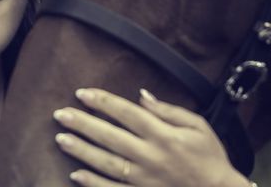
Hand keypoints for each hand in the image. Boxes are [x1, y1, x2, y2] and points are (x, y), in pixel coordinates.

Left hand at [53, 88, 250, 186]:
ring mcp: (145, 179)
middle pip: (110, 137)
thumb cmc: (210, 158)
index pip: (127, 113)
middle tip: (60, 114)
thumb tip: (141, 95)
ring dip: (82, 151)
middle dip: (83, 124)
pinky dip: (93, 184)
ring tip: (60, 139)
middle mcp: (151, 156)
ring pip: (107, 163)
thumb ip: (168, 110)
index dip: (103, 102)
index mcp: (164, 135)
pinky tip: (75, 174)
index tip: (82, 93)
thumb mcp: (198, 127)